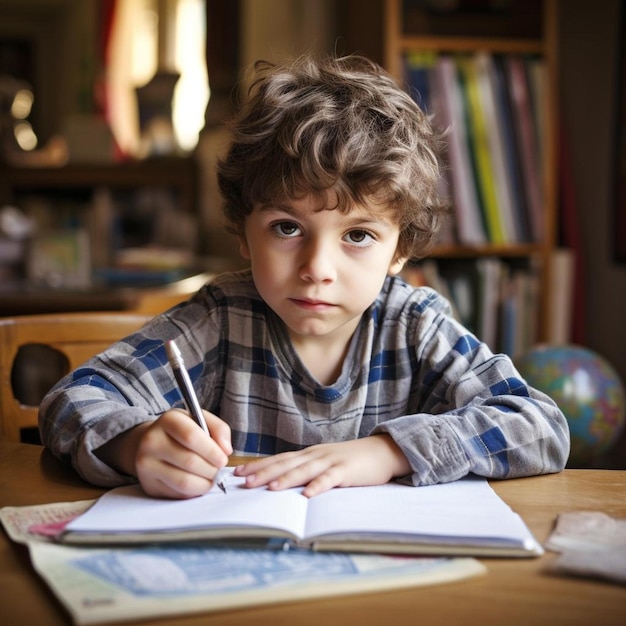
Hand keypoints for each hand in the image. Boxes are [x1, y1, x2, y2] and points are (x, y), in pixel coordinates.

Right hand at [107, 409, 231, 498]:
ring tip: (211, 477)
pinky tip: (198, 482)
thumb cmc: (181, 431)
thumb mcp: (200, 420)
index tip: (223, 458)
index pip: (191, 436)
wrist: (151, 443)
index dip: (211, 450)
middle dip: (211, 469)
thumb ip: (219, 429)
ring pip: (184, 481)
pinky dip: (194, 491)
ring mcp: (146, 465)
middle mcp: (152, 441)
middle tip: (218, 469)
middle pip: (189, 461)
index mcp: (168, 420)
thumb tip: (226, 450)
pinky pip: (178, 494)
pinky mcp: (149, 485)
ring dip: (205, 483)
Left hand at [233, 434, 410, 496]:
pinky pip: (330, 479)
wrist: (381, 451)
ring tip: (269, 488)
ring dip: (286, 479)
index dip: (258, 466)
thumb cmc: (350, 460)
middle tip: (243, 482)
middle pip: (285, 464)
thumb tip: (279, 484)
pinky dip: (318, 486)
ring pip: (304, 470)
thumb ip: (305, 470)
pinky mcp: (346, 471)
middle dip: (263, 473)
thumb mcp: (323, 463)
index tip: (237, 474)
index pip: (278, 459)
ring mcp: (330, 462)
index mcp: (308, 454)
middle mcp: (315, 455)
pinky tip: (307, 495)